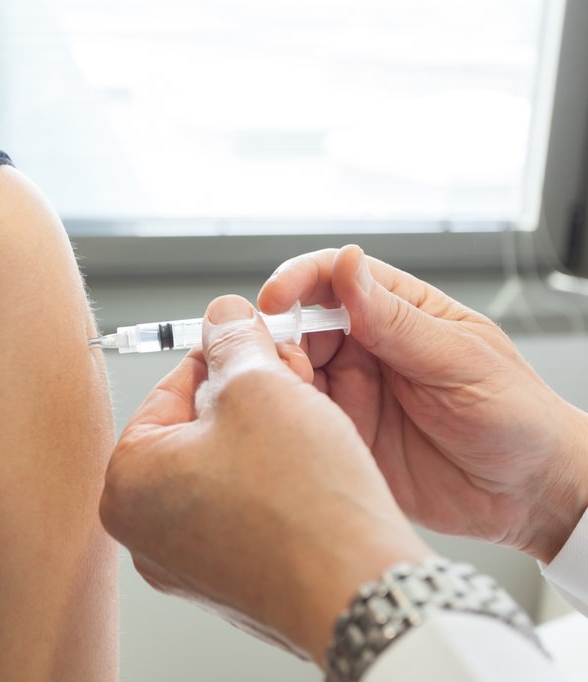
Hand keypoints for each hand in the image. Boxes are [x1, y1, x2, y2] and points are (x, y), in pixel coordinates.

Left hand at [100, 295, 431, 667]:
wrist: (360, 592)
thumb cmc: (303, 499)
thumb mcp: (259, 387)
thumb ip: (232, 339)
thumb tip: (223, 316)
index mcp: (129, 482)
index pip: (172, 385)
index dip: (224, 353)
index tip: (258, 340)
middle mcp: (148, 530)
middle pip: (198, 426)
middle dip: (249, 392)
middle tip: (292, 378)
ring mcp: (190, 560)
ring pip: (226, 463)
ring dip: (267, 429)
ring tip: (310, 418)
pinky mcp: (233, 576)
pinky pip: (246, 504)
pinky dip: (276, 475)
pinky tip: (312, 465)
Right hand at [258, 245, 587, 561]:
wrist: (528, 495)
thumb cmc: (514, 415)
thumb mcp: (456, 360)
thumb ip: (395, 320)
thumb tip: (346, 264)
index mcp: (400, 313)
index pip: (336, 278)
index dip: (299, 280)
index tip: (275, 299)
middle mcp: (369, 348)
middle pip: (301, 323)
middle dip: (279, 334)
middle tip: (278, 358)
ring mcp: (354, 391)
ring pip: (293, 368)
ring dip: (279, 374)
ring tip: (287, 393)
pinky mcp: (345, 433)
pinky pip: (301, 416)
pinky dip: (286, 413)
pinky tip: (292, 422)